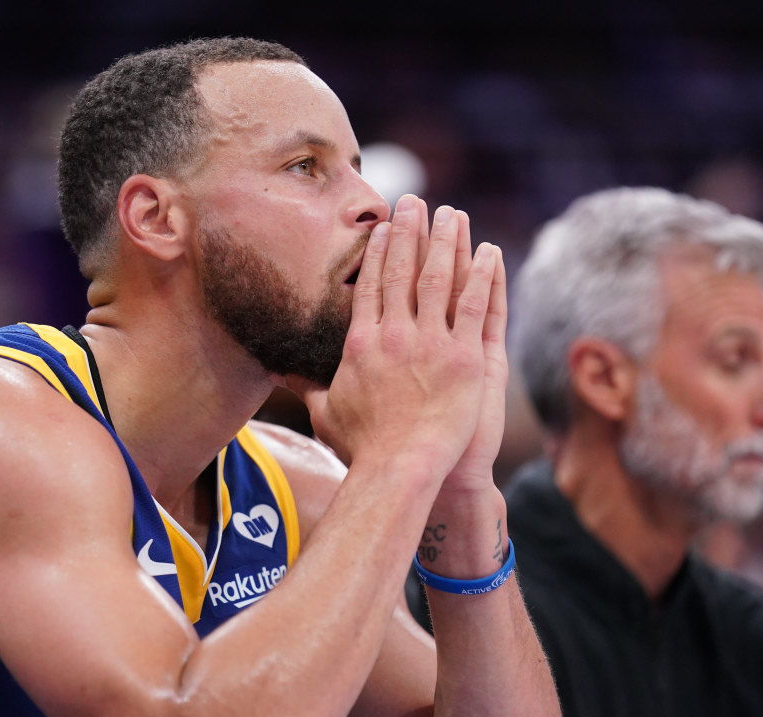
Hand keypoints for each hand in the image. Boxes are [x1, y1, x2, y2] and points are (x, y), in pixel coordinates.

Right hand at [287, 196, 498, 479]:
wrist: (400, 470)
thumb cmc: (362, 449)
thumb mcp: (324, 414)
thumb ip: (304, 386)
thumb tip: (273, 372)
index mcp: (362, 343)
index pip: (370, 286)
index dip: (378, 253)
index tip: (384, 227)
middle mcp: (395, 335)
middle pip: (402, 272)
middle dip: (410, 232)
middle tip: (416, 201)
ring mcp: (432, 344)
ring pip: (440, 280)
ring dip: (447, 242)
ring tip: (453, 214)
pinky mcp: (466, 358)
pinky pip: (477, 306)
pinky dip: (484, 276)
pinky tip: (489, 251)